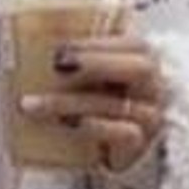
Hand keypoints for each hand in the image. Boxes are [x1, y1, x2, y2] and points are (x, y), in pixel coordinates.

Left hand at [19, 34, 167, 173]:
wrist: (123, 145)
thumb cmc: (108, 101)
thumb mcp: (98, 74)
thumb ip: (83, 57)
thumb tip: (41, 42)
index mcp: (146, 62)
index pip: (134, 44)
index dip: (98, 43)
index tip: (61, 45)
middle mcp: (155, 87)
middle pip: (140, 69)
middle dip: (98, 62)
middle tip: (58, 63)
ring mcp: (150, 116)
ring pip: (116, 104)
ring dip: (71, 101)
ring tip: (33, 103)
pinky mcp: (140, 143)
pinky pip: (124, 133)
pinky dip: (96, 126)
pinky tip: (71, 124)